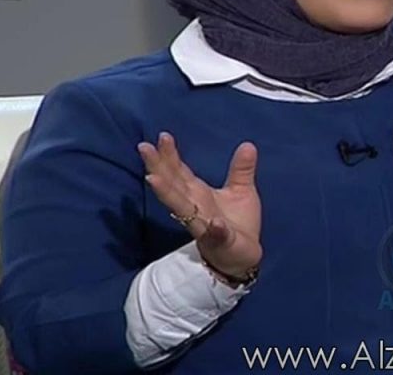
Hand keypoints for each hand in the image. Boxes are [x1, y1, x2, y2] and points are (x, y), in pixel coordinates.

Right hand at [137, 132, 261, 279]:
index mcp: (198, 193)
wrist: (243, 256)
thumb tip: (248, 144)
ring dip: (167, 193)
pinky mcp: (219, 241)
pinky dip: (215, 228)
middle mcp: (194, 207)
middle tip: (144, 148)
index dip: (170, 155)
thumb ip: (241, 169)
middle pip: (172, 184)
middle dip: (158, 167)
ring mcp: (203, 225)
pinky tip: (215, 222)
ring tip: (153, 178)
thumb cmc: (238, 223)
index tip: (162, 136)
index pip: (179, 171)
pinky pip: (216, 234)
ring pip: (181, 208)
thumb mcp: (242, 190)